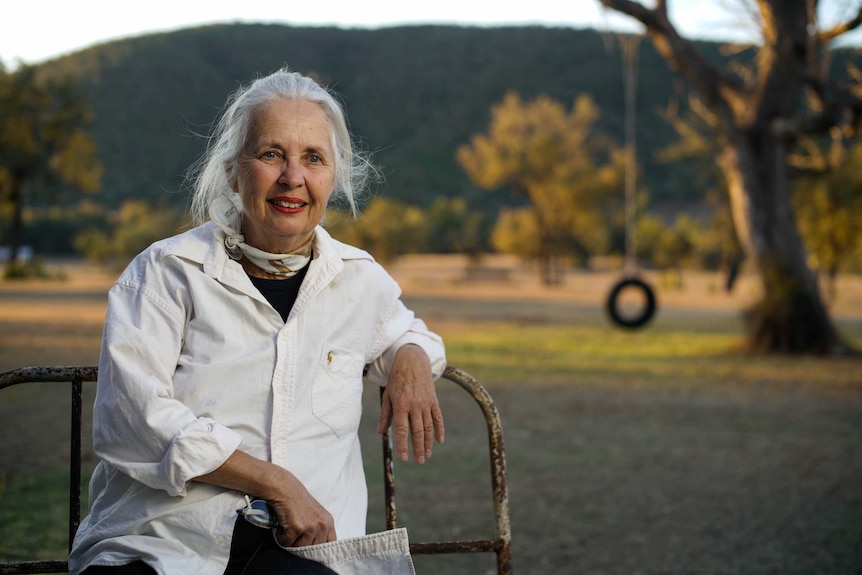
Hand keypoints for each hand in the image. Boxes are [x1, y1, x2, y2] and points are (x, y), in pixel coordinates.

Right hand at [195, 451, 335, 546]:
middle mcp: (322, 525)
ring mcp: (310, 527)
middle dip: (302, 544)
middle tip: (295, 532)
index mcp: (328, 522)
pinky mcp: (296, 528)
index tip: (310, 548)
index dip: (319, 549)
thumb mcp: (316, 514)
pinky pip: (287, 543)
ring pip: (299, 548)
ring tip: (288, 526)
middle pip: (312, 549)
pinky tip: (282, 524)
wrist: (284, 488)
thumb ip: (319, 530)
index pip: (330, 545)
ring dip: (290, 540)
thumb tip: (316, 551)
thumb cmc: (297, 501)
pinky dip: (281, 537)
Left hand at [377, 344, 444, 462]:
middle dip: (418, 448)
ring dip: (428, 443)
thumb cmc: (396, 379)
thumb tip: (380, 432)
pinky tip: (439, 441)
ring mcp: (426, 403)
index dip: (403, 445)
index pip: (402, 429)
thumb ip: (385, 415)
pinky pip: (438, 417)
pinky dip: (440, 430)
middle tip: (419, 461)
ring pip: (428, 427)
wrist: (413, 361)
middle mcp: (414, 405)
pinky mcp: (434, 400)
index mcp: (401, 404)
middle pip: (417, 431)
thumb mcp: (387, 395)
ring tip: (427, 455)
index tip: (404, 458)